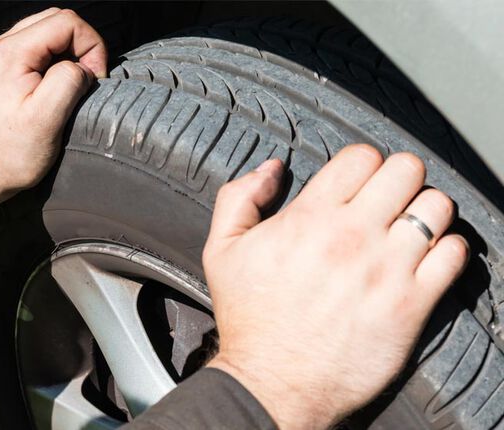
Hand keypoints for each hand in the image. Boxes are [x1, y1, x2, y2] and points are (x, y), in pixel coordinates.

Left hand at [0, 8, 106, 215]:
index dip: (91, 46)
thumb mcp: (46, 121)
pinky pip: (32, 49)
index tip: (94, 79)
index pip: (66, 22)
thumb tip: (81, 67)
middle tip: (87, 80)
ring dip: (67, 52)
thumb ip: (68, 82)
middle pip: (55, 21)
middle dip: (81, 45)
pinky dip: (51, 60)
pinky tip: (53, 88)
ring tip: (72, 85)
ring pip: (44, 32)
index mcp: (10, 54)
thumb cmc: (9, 154)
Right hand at [204, 146, 468, 428]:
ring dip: (426, 211)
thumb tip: (270, 169)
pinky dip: (446, 249)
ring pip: (436, 206)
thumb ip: (239, 198)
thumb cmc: (249, 319)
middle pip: (406, 170)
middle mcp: (351, 236)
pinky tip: (425, 259)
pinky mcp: (411, 304)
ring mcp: (386, 269)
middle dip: (399, 178)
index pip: (361, 156)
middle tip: (388, 199)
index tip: (359, 181)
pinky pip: (454, 254)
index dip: (362, 163)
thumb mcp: (221, 250)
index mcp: (309, 218)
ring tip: (409, 228)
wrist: (272, 382)